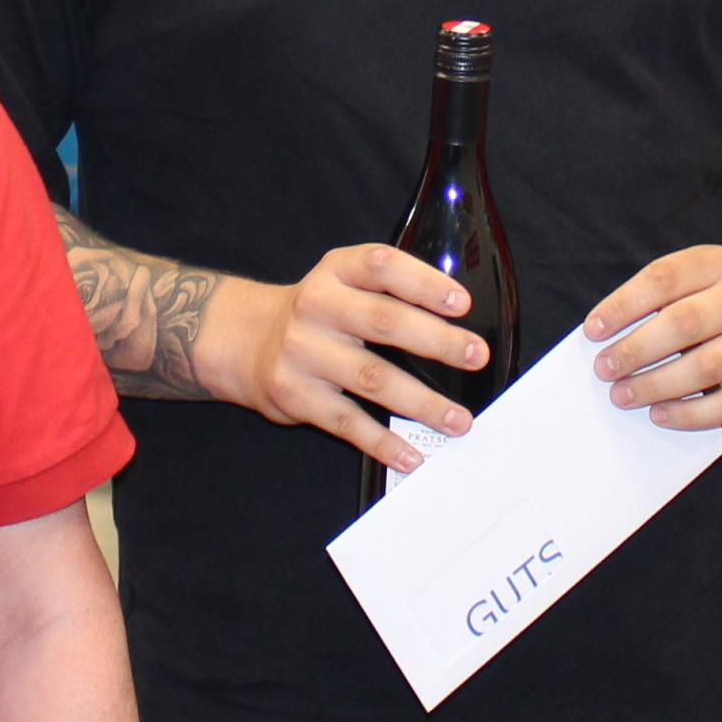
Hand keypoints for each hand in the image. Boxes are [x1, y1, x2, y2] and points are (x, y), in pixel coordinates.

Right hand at [205, 246, 489, 468]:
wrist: (244, 342)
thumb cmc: (318, 313)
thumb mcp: (342, 282)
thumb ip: (388, 290)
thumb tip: (457, 322)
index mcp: (336, 271)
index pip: (382, 267)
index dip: (423, 283)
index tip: (462, 303)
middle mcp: (317, 306)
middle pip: (383, 321)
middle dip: (436, 341)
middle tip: (476, 355)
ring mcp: (303, 352)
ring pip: (372, 378)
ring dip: (422, 402)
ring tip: (459, 420)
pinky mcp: (296, 395)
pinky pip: (346, 422)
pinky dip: (382, 442)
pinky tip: (411, 455)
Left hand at [584, 244, 721, 433]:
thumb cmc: (703, 305)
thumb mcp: (682, 286)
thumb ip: (646, 304)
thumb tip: (601, 341)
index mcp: (715, 264)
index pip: (663, 279)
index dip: (623, 305)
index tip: (592, 330)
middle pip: (685, 323)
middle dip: (637, 349)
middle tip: (604, 368)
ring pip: (706, 367)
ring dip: (656, 384)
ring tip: (621, 395)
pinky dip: (689, 414)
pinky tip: (659, 414)